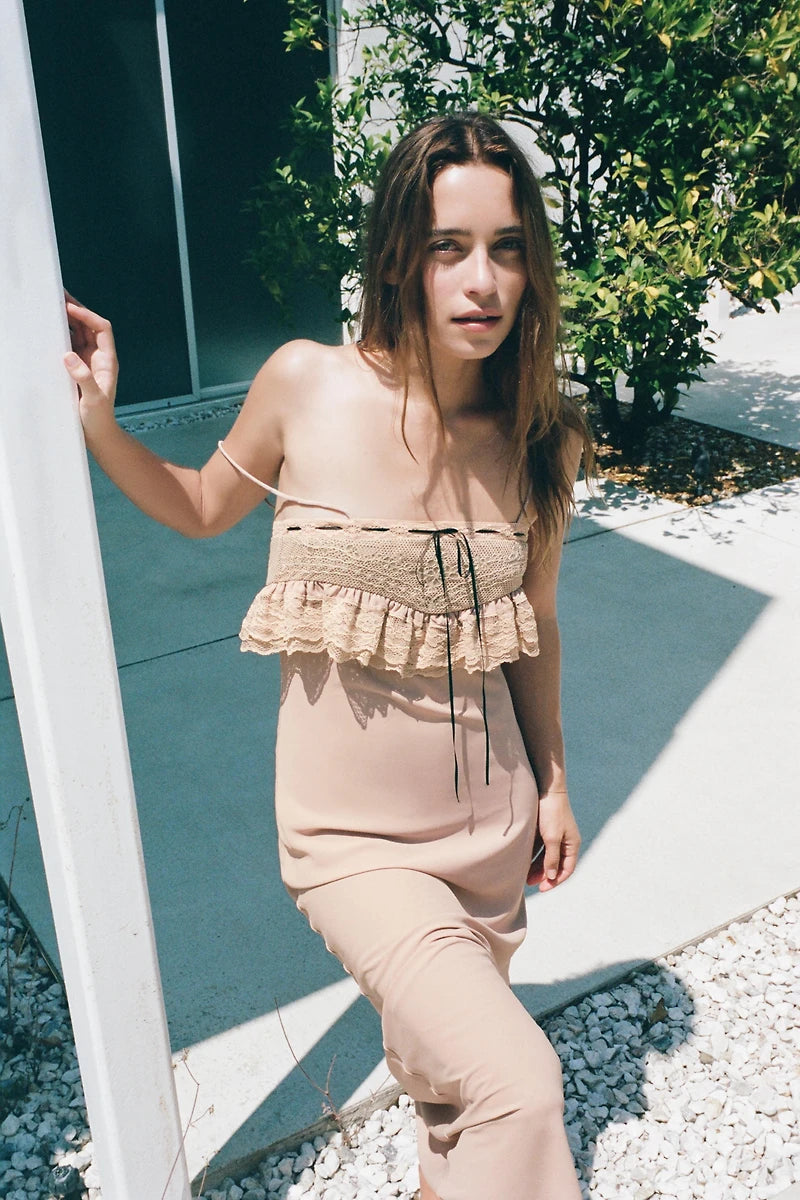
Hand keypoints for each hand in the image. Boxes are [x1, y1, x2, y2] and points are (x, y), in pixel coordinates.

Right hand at [63, 293, 118, 429]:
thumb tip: (68, 355)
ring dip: (67, 319)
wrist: (98, 433)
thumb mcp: (94, 399)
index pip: (102, 329)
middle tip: (58, 295)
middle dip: (76, 310)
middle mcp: (98, 357)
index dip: (88, 316)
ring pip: (78, 333)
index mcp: (107, 360)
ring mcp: (87, 361)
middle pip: (89, 326)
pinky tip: (48, 328)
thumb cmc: (99, 418)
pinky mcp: (76, 368)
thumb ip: (83, 378)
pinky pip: (69, 345)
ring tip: (51, 305)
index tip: (70, 309)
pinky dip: (60, 335)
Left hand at [527, 790, 580, 889]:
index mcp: (572, 844)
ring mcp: (555, 835)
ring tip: (523, 876)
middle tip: (530, 884)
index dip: (556, 881)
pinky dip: (533, 856)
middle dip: (544, 875)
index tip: (543, 888)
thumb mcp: (551, 838)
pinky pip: (540, 848)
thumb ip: (552, 858)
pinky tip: (522, 862)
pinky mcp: (545, 829)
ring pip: (547, 857)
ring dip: (537, 867)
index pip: (567, 869)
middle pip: (556, 864)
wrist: (546, 788)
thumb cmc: (551, 812)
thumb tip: (552, 876)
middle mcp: (565, 841)